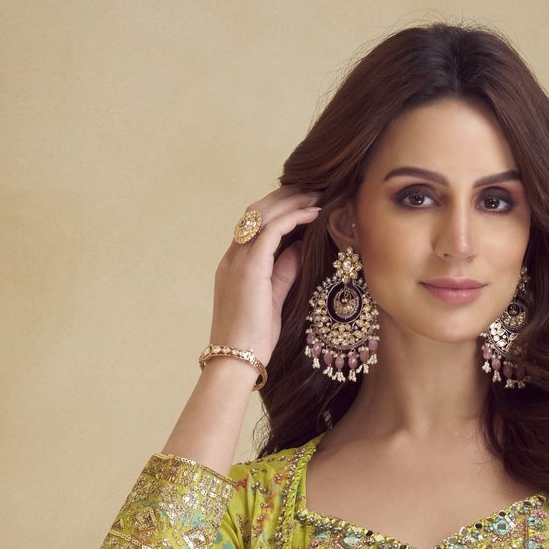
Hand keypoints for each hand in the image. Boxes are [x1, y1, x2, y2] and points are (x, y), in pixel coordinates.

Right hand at [209, 186, 322, 365]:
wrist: (235, 361)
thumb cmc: (253, 339)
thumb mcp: (272, 299)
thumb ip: (283, 272)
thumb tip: (298, 249)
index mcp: (234, 265)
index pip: (253, 225)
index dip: (277, 210)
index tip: (300, 202)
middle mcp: (232, 257)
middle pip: (256, 211)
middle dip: (284, 196)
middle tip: (311, 187)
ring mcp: (238, 260)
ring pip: (263, 214)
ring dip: (292, 200)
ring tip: (316, 194)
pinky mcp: (250, 267)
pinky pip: (273, 229)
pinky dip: (294, 217)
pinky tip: (314, 213)